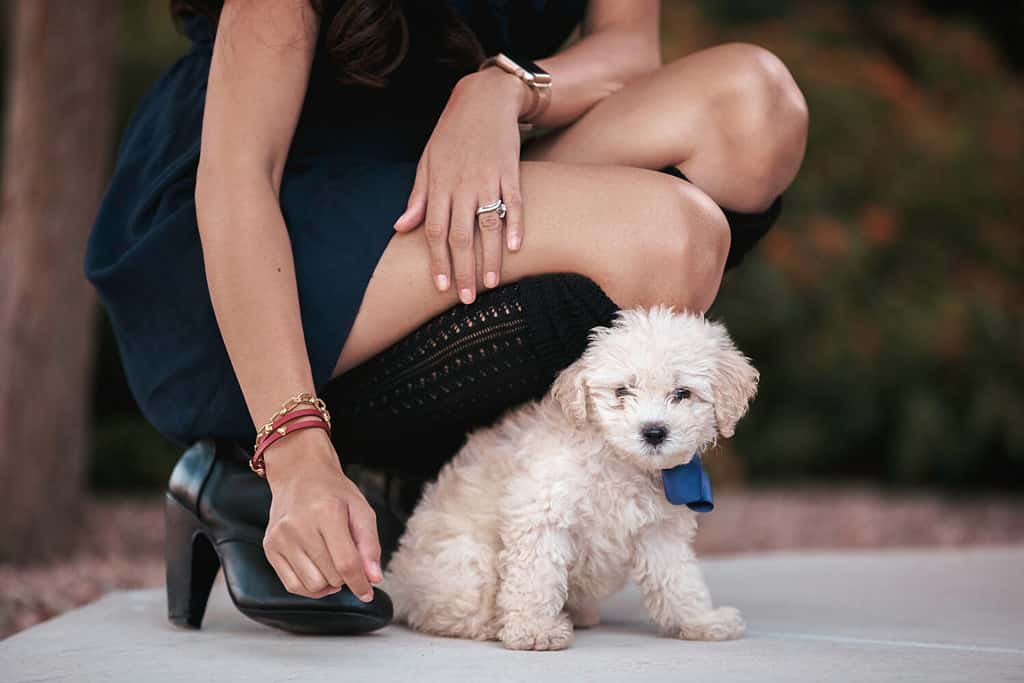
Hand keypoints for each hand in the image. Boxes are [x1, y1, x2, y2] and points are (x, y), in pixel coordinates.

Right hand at [260, 427, 382, 600]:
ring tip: (333, 565)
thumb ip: (370, 545)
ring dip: (329, 584)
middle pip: (331, 576)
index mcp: (326, 513)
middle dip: (346, 576)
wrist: (299, 475)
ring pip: (313, 585)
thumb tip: (374, 578)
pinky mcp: (270, 548)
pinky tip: (319, 572)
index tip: (368, 592)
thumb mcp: (361, 509)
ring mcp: (280, 538)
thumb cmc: (333, 492)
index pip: (346, 562)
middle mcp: (299, 526)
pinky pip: (292, 585)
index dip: (360, 583)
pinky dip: (310, 587)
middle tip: (348, 560)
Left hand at [393, 68, 530, 303]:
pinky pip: (515, 203)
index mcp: (439, 184)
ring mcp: (488, 178)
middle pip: (460, 236)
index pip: (434, 231)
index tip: (441, 287)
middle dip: (463, 270)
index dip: (437, 261)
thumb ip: (418, 196)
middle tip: (467, 299)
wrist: (484, 97)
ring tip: (491, 284)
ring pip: (488, 226)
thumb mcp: (428, 160)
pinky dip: (516, 226)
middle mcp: (462, 184)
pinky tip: (516, 250)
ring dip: (489, 258)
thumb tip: (401, 228)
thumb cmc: (452, 132)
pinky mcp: (511, 170)